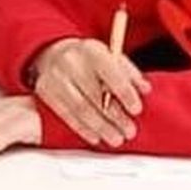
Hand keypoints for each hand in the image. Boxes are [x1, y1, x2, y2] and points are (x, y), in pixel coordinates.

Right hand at [29, 37, 150, 147]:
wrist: (51, 52)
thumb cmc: (87, 58)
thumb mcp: (109, 56)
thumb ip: (129, 72)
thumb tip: (145, 89)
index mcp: (91, 50)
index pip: (111, 74)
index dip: (125, 93)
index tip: (136, 109)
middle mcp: (71, 62)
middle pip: (95, 95)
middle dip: (115, 117)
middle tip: (129, 131)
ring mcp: (55, 77)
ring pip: (80, 108)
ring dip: (101, 127)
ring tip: (116, 138)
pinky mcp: (45, 91)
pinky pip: (66, 114)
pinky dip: (82, 128)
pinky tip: (95, 136)